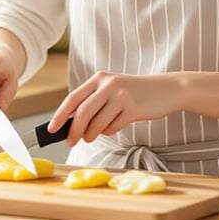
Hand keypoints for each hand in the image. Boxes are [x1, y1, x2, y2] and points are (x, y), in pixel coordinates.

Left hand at [48, 72, 181, 145]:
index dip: (60, 115)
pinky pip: (113, 127)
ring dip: (92, 134)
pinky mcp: (133, 108)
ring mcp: (121, 96)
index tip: (52, 129)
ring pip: (97, 123)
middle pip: (83, 112)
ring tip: (93, 135)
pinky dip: (109, 131)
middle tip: (72, 141)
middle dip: (74, 131)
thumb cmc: (134, 93)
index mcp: (99, 78)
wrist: (166, 89)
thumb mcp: (112, 90)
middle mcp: (109, 84)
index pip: (73, 98)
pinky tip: (115, 125)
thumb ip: (93, 101)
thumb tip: (71, 123)